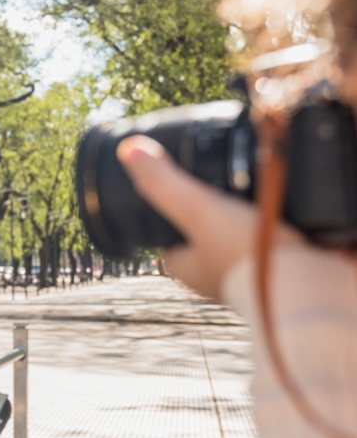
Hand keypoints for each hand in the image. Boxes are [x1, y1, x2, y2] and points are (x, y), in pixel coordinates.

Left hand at [117, 135, 303, 299]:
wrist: (308, 287)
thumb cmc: (244, 255)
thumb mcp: (197, 210)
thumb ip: (163, 183)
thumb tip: (128, 150)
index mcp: (184, 268)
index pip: (167, 235)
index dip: (172, 210)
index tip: (183, 184)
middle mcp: (213, 277)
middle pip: (204, 234)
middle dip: (214, 211)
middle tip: (226, 182)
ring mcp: (248, 277)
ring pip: (239, 239)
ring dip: (246, 217)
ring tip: (256, 190)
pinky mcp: (282, 272)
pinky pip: (271, 244)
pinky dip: (274, 227)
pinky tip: (285, 209)